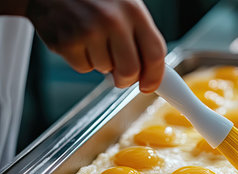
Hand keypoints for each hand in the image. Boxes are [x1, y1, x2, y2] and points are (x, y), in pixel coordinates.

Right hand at [26, 0, 166, 92]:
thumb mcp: (124, 4)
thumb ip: (139, 34)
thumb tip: (149, 70)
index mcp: (133, 10)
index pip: (155, 53)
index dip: (154, 76)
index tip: (150, 86)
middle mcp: (113, 21)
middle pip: (130, 71)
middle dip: (127, 79)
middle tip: (121, 75)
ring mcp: (88, 31)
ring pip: (105, 70)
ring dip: (102, 63)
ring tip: (93, 39)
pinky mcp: (66, 42)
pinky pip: (83, 68)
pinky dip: (82, 60)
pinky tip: (78, 39)